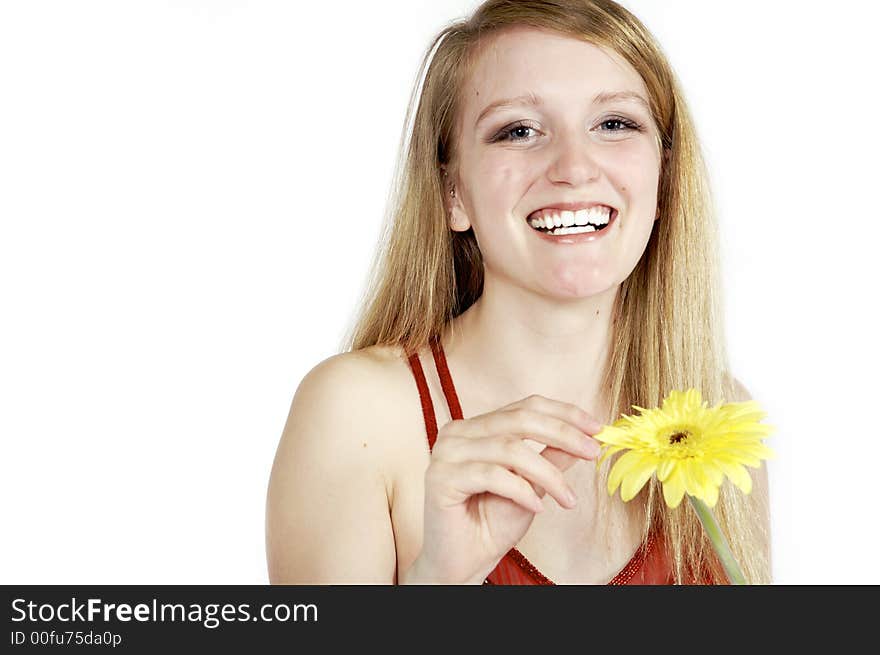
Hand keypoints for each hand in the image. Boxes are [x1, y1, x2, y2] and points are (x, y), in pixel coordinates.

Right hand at [408, 394, 602, 583]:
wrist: (462, 564)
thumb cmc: (492, 525)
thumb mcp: (532, 485)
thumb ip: (551, 457)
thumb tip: (586, 435)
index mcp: (476, 427)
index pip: (525, 407)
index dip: (564, 414)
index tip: (597, 427)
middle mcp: (457, 432)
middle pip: (519, 420)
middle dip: (563, 434)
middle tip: (592, 452)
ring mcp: (444, 453)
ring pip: (509, 448)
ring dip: (548, 474)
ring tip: (567, 498)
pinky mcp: (440, 477)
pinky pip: (492, 475)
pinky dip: (522, 491)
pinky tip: (537, 507)